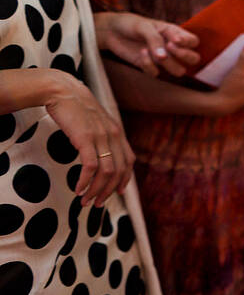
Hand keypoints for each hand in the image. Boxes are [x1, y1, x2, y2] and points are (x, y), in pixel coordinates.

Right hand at [42, 71, 134, 205]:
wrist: (64, 90)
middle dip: (109, 191)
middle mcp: (114, 136)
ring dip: (96, 190)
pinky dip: (85, 181)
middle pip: (119, 171)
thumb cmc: (77, 107)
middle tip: (96, 203)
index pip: (129, 162)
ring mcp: (101, 137)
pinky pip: (90, 167)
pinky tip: (77, 189)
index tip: (116, 193)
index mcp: (118, 133)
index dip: (125, 180)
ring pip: (106, 172)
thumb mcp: (96, 122)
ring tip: (85, 201)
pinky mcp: (85, 138)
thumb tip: (100, 154)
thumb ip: (103, 137)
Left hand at [94, 12, 199, 76]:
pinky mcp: (149, 66)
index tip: (174, 40)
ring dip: (167, 64)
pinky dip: (148, 65)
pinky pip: (156, 73)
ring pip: (179, 70)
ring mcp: (162, 58)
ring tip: (153, 52)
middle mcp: (172, 47)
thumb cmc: (130, 24)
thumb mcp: (144, 27)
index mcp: (174, 33)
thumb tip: (164, 58)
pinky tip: (141, 54)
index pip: (194, 41)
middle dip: (183, 55)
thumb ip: (155, 40)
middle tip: (169, 48)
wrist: (110, 32)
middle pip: (194, 58)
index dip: (188, 43)